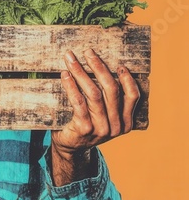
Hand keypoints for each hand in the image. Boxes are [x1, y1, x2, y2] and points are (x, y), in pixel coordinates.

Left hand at [50, 49, 139, 184]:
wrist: (68, 147)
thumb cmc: (84, 124)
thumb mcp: (101, 115)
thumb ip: (107, 100)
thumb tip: (101, 67)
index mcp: (125, 122)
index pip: (133, 96)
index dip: (127, 79)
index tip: (118, 64)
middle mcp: (116, 126)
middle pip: (111, 90)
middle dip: (99, 67)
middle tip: (88, 52)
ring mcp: (101, 129)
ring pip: (94, 94)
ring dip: (81, 72)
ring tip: (71, 59)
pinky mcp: (84, 129)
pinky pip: (79, 102)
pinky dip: (72, 86)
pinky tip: (65, 75)